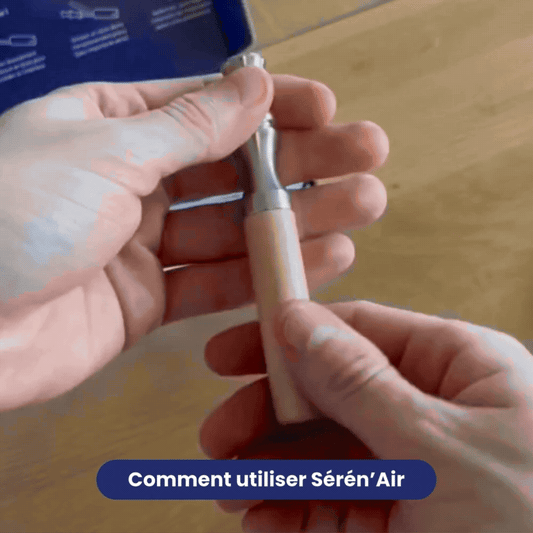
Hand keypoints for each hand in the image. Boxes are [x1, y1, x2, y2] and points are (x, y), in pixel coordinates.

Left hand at [0, 69, 387, 409]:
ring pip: (234, 230)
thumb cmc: (7, 221)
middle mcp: (131, 182)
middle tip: (364, 159)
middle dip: (303, 165)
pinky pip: (216, 284)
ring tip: (358, 209)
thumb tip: (253, 90)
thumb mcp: (106, 152)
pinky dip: (263, 274)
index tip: (325, 109)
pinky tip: (315, 260)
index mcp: (112, 127)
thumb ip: (189, 128)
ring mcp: (142, 245)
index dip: (270, 107)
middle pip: (233, 170)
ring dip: (297, 221)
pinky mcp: (148, 302)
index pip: (207, 108)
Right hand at [201, 299, 532, 531]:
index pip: (357, 330)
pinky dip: (295, 510)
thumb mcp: (440, 447)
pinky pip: (336, 501)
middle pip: (330, 393)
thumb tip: (299, 322)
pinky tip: (262, 517)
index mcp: (459, 367)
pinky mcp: (403, 514)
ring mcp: (416, 465)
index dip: (289, 335)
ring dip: (273, 467)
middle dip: (270, 414)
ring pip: (326, 450)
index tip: (230, 352)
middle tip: (218, 435)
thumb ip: (361, 383)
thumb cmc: (532, 526)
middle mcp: (433, 408)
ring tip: (229, 486)